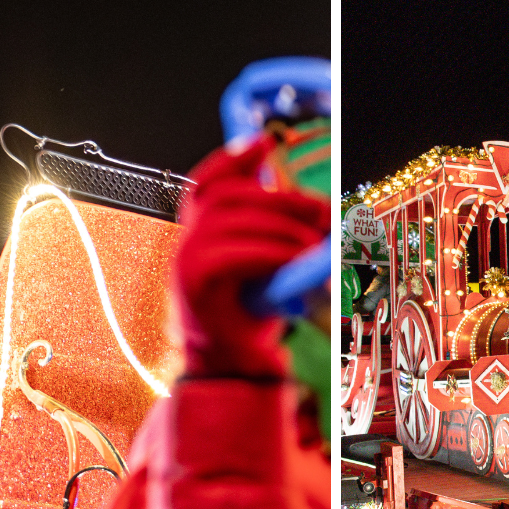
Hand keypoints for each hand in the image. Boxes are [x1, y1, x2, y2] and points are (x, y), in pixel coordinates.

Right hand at [177, 139, 328, 378]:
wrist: (233, 367)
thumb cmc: (251, 317)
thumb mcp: (265, 266)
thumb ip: (272, 235)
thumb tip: (313, 209)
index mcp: (197, 234)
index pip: (207, 184)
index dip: (234, 157)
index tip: (267, 140)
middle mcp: (185, 242)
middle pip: (230, 196)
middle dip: (283, 198)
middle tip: (323, 213)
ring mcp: (185, 262)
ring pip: (234, 220)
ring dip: (283, 228)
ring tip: (315, 244)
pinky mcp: (195, 284)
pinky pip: (234, 252)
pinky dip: (270, 252)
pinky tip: (294, 261)